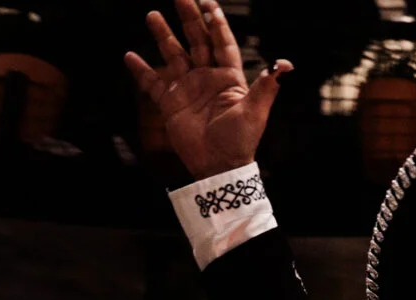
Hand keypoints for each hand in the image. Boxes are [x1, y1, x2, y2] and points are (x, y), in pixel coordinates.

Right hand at [124, 0, 290, 179]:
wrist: (218, 166)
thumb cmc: (240, 141)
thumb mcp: (255, 112)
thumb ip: (267, 87)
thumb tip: (285, 65)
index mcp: (229, 78)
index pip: (222, 43)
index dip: (217, 23)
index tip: (210, 3)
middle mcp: (207, 78)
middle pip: (196, 41)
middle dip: (189, 18)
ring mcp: (187, 89)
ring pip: (173, 55)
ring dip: (163, 35)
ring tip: (152, 14)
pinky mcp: (170, 103)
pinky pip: (152, 83)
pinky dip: (141, 70)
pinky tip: (130, 56)